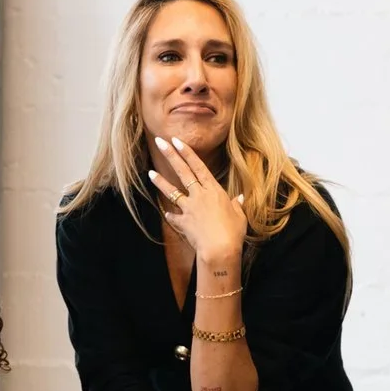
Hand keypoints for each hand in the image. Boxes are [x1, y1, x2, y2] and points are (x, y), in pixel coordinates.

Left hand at [148, 136, 248, 271]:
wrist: (219, 249)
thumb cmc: (233, 232)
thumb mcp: (240, 217)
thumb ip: (237, 205)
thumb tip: (240, 199)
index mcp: (214, 190)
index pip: (199, 167)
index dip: (187, 153)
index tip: (177, 141)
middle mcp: (200, 195)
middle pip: (183, 172)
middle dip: (171, 155)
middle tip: (160, 142)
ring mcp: (189, 208)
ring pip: (172, 191)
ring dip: (161, 182)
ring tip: (150, 173)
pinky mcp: (183, 222)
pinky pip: (174, 217)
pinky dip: (171, 215)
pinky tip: (166, 213)